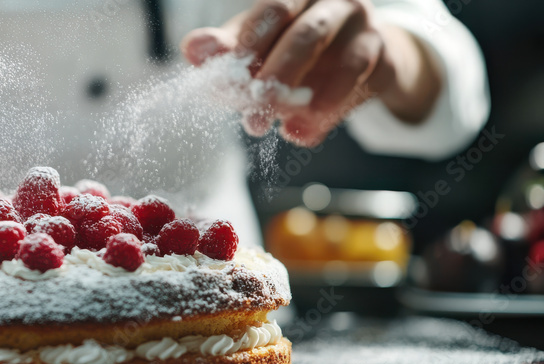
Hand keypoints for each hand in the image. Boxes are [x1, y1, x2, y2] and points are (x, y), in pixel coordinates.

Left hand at [180, 0, 440, 146]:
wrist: (355, 60)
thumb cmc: (290, 48)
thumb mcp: (254, 47)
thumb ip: (226, 50)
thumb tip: (193, 49)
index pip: (274, 11)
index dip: (249, 45)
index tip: (227, 81)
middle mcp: (336, 3)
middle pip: (307, 36)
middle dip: (276, 78)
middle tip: (252, 114)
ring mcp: (368, 30)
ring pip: (347, 63)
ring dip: (309, 100)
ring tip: (278, 126)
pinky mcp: (387, 62)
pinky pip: (363, 90)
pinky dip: (330, 115)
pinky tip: (299, 133)